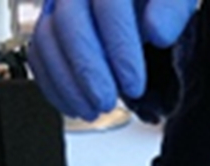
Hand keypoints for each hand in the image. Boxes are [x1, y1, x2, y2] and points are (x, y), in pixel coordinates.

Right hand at [29, 0, 195, 120]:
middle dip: (87, 69)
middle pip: (69, 20)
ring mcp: (58, 2)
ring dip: (66, 82)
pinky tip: (75, 106)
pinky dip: (53, 84)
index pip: (108, 3)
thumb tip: (158, 33)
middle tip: (107, 102)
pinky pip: (37, 53)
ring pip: (46, 38)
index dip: (119, 46)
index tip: (134, 84)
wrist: (143, 2)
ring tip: (92, 110)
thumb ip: (172, 9)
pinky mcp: (48, 25)